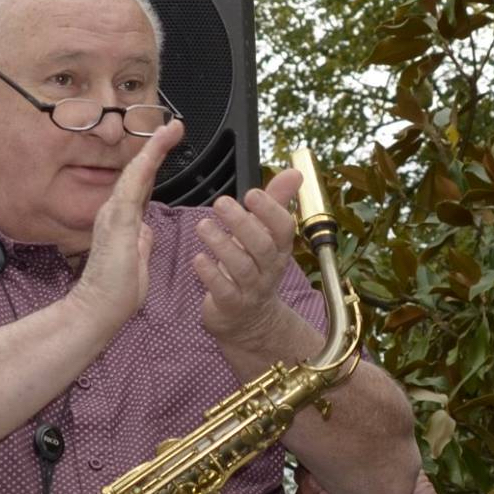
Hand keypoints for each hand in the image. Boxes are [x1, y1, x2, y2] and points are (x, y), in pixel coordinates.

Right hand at [69, 119, 181, 330]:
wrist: (99, 310)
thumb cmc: (116, 292)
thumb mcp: (137, 261)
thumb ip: (141, 243)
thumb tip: (146, 232)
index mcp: (122, 221)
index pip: (142, 185)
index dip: (154, 164)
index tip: (169, 145)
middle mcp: (114, 212)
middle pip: (138, 172)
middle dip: (156, 148)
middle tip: (174, 126)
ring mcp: (113, 215)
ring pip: (134, 174)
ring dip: (152, 150)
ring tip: (169, 130)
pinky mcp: (115, 222)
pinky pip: (130, 188)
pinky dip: (142, 168)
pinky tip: (153, 152)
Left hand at [194, 167, 305, 354]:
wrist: (251, 321)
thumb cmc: (255, 267)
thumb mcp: (268, 235)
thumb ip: (277, 202)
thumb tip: (295, 172)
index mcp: (278, 249)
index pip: (284, 228)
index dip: (270, 211)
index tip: (252, 193)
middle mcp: (268, 269)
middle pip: (262, 246)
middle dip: (243, 224)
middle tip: (221, 203)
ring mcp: (250, 289)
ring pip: (241, 267)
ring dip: (222, 244)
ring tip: (203, 225)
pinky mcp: (231, 304)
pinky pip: (223, 290)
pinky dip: (210, 273)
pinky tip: (198, 258)